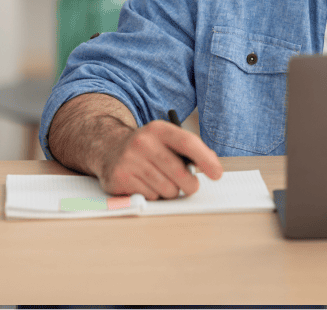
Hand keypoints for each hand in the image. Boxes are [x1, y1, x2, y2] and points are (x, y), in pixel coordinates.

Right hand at [96, 120, 222, 198]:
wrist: (109, 148)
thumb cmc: (148, 148)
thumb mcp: (167, 140)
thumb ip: (190, 150)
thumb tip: (213, 166)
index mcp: (159, 129)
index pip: (187, 143)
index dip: (206, 160)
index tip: (217, 174)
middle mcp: (143, 142)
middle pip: (179, 173)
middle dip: (190, 184)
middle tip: (190, 185)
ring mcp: (129, 161)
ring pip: (167, 189)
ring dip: (170, 191)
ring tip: (161, 180)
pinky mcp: (120, 179)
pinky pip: (151, 197)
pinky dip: (154, 195)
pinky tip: (146, 184)